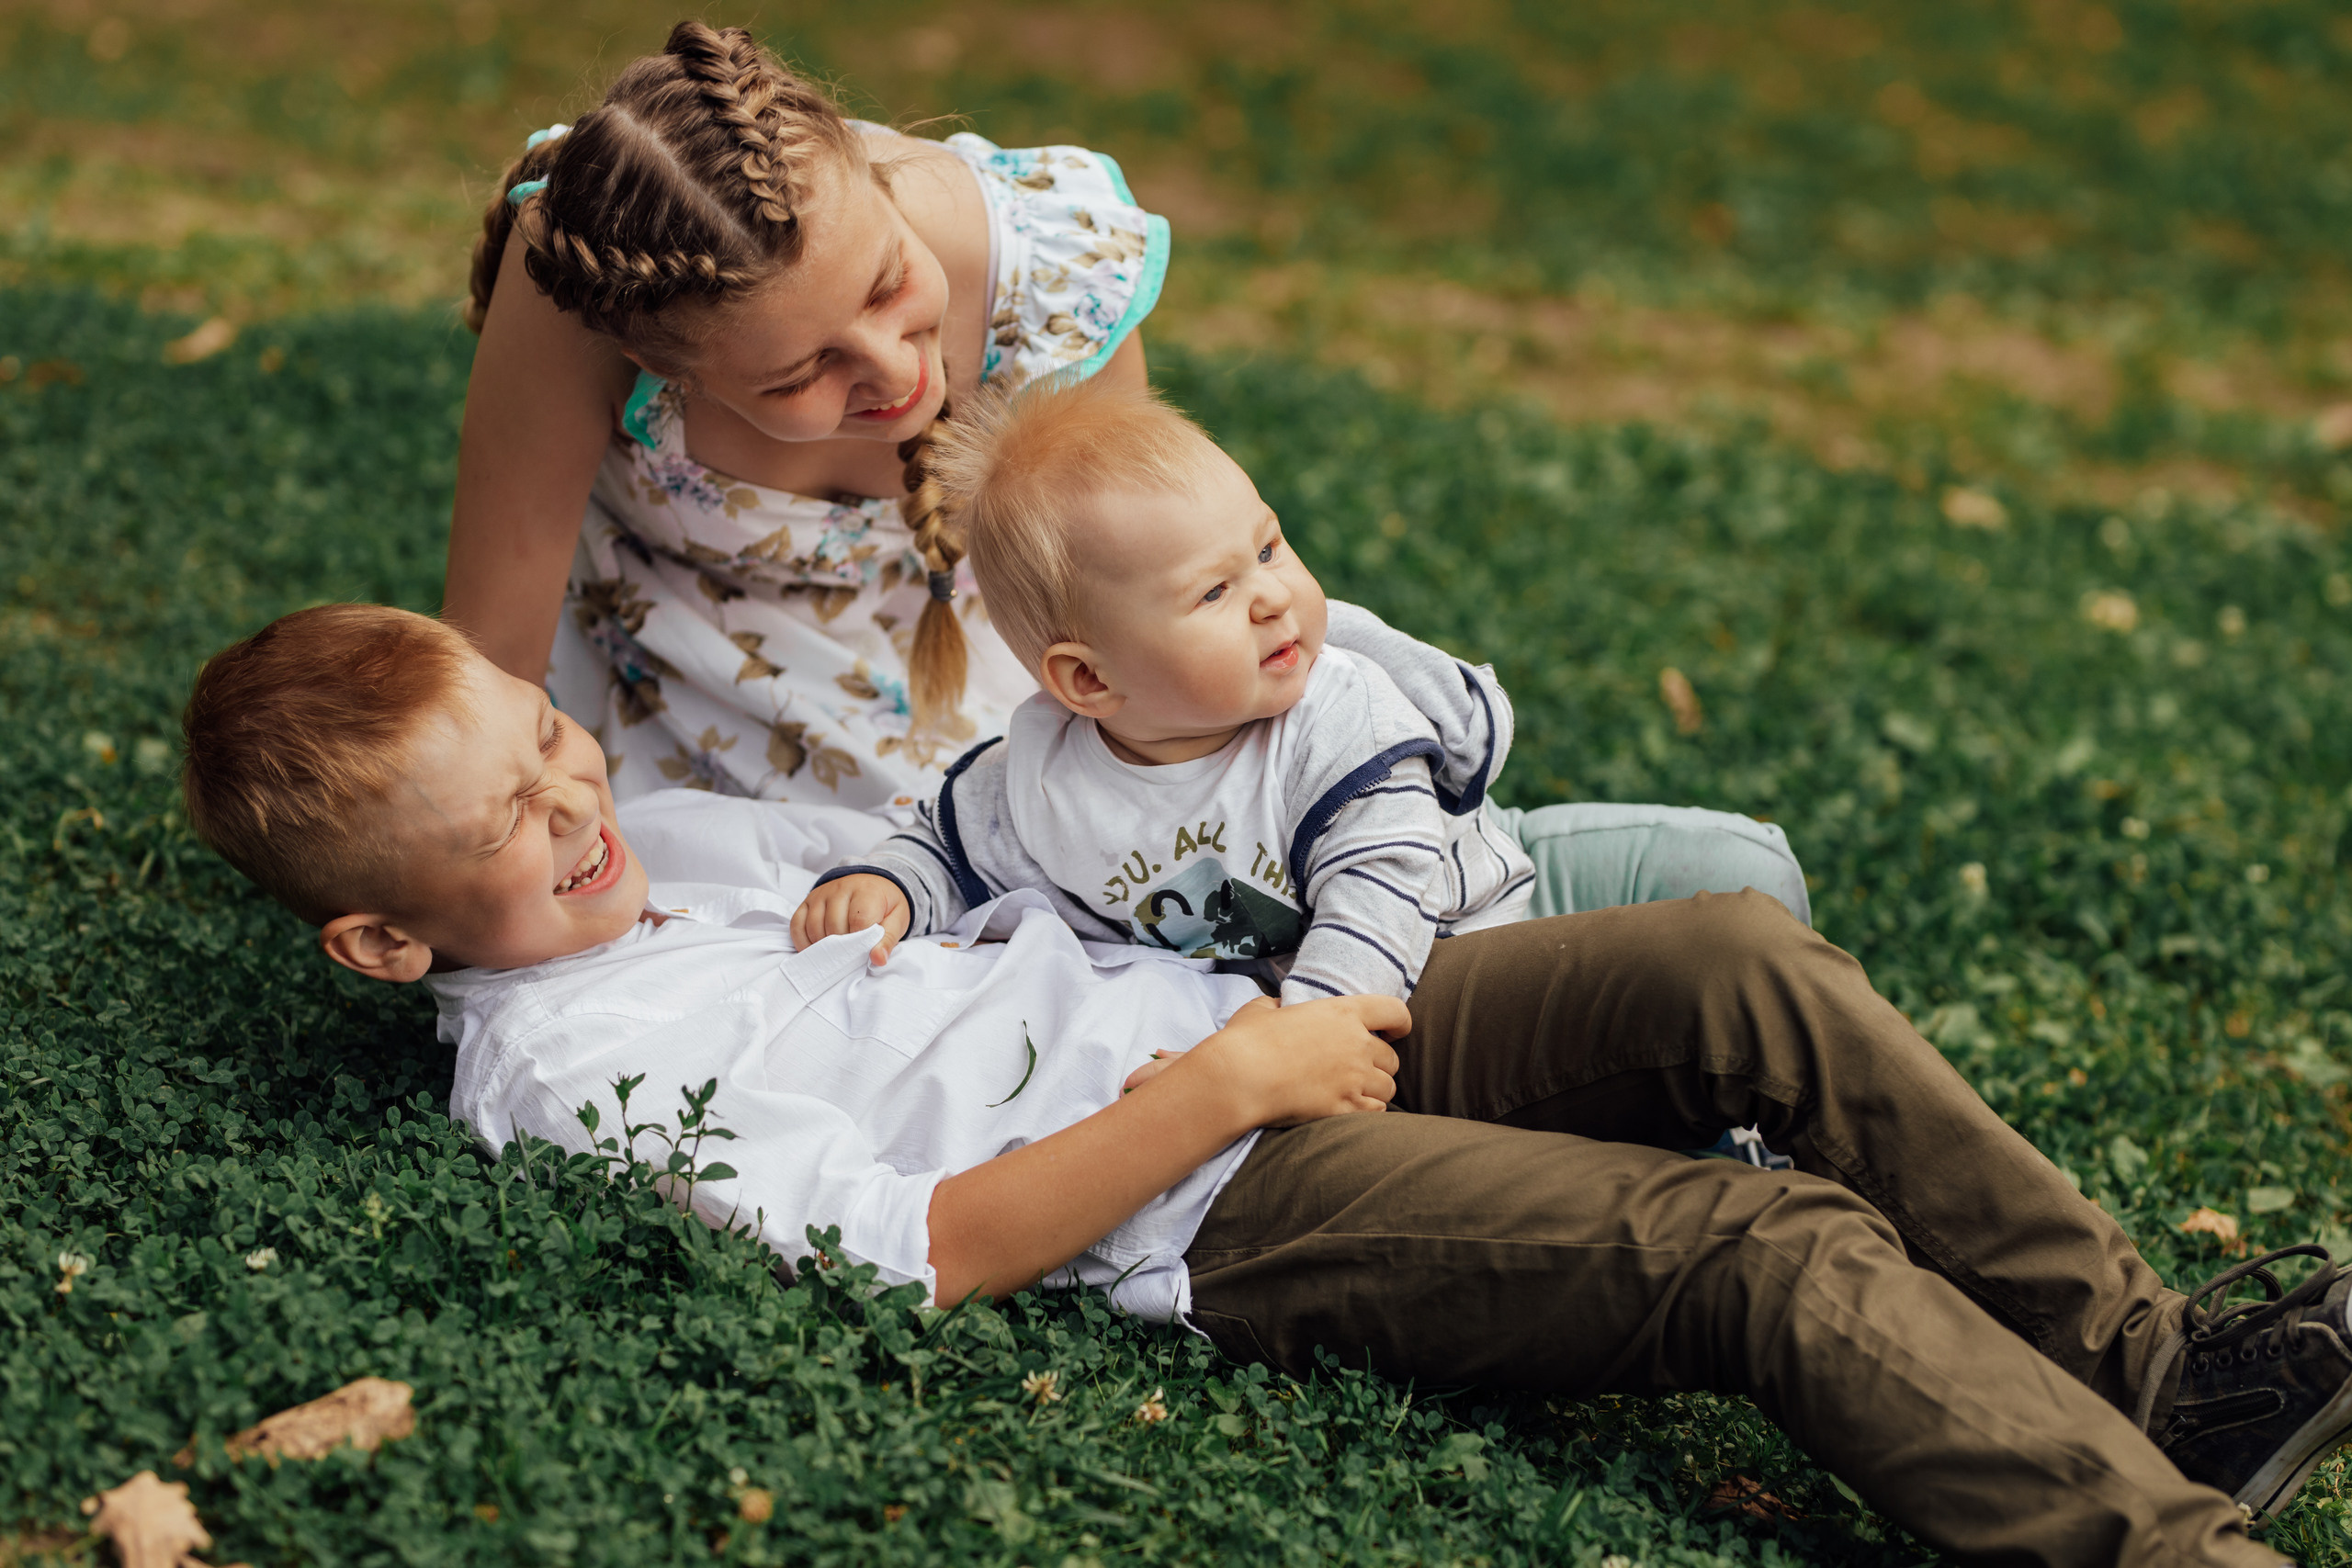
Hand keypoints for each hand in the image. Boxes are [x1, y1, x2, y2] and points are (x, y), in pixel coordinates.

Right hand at [790, 874, 911, 962]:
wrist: (874, 882)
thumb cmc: (885, 904)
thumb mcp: (897, 919)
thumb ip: (888, 939)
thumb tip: (878, 959)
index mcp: (866, 892)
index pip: (858, 921)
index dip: (860, 943)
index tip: (864, 954)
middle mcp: (840, 889)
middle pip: (834, 926)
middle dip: (842, 947)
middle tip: (850, 957)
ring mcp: (821, 894)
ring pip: (814, 927)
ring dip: (823, 947)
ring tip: (835, 955)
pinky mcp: (808, 901)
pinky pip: (797, 923)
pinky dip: (803, 941)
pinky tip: (814, 951)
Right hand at [1125, 994, 1404, 1126]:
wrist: (1239, 1079)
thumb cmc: (1246, 1042)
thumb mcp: (1262, 1009)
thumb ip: (1280, 1005)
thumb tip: (1280, 1008)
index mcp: (1341, 1013)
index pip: (1394, 1011)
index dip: (1400, 1023)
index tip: (1395, 1032)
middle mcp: (1356, 1045)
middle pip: (1391, 1058)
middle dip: (1379, 1064)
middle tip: (1358, 1070)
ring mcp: (1354, 1079)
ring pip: (1387, 1088)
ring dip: (1374, 1090)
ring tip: (1352, 1093)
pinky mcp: (1345, 1108)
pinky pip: (1376, 1112)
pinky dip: (1368, 1112)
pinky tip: (1350, 1110)